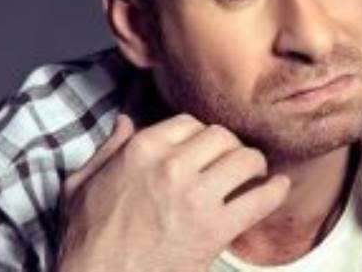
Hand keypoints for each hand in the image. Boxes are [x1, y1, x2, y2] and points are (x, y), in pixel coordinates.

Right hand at [56, 113, 290, 271]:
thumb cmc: (87, 240)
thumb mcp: (81, 185)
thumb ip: (107, 149)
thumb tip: (125, 121)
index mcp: (141, 150)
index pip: (190, 123)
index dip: (202, 135)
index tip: (206, 150)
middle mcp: (171, 166)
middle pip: (223, 137)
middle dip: (231, 147)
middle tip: (233, 162)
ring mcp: (195, 197)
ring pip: (245, 160)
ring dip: (254, 166)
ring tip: (254, 175)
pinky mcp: (215, 229)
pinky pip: (260, 200)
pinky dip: (275, 192)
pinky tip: (280, 188)